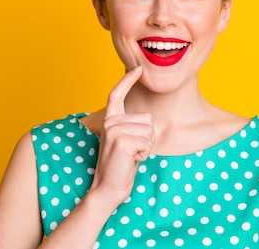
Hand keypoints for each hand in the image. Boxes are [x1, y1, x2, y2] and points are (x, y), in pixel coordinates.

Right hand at [89, 66, 153, 205]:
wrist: (108, 189)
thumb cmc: (122, 167)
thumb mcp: (126, 142)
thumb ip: (132, 127)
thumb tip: (147, 119)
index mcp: (110, 121)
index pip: (116, 95)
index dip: (127, 80)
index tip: (138, 68)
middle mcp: (110, 122)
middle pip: (147, 119)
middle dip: (147, 138)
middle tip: (131, 153)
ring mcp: (114, 130)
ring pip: (149, 131)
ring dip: (146, 147)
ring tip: (130, 157)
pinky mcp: (121, 140)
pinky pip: (147, 142)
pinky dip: (144, 155)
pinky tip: (130, 161)